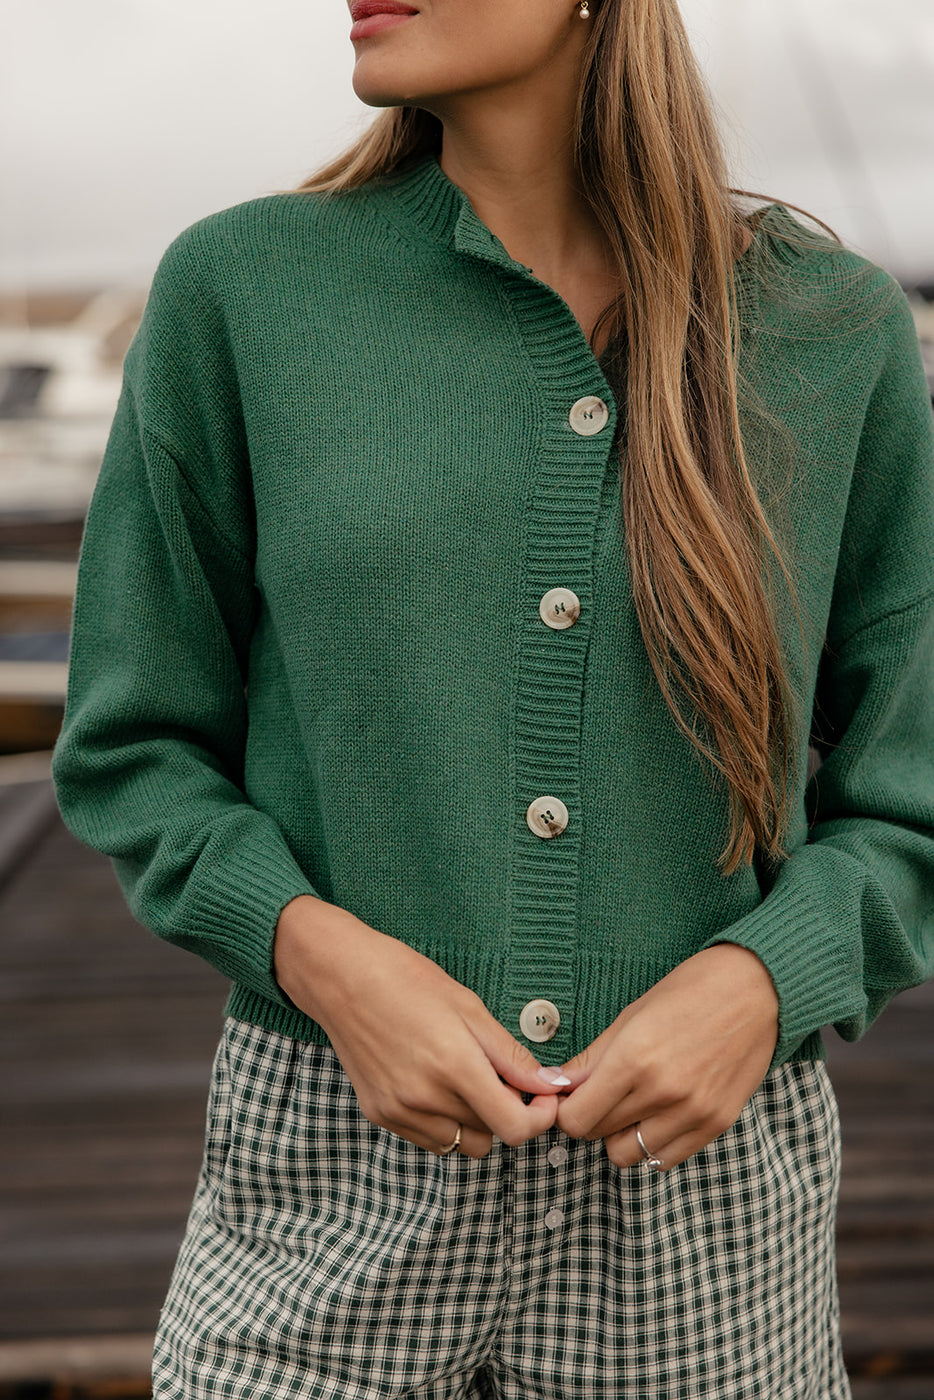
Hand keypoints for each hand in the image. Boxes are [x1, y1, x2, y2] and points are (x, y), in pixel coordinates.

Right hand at [274, 896, 563, 1158]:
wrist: (340, 977)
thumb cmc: (406, 979)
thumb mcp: (468, 1006)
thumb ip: (510, 1055)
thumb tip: (550, 1086)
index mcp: (454, 1065)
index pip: (514, 1128)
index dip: (540, 1117)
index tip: (543, 1096)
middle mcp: (425, 1097)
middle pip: (490, 1136)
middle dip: (506, 1112)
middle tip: (500, 1076)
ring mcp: (399, 1110)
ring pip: (460, 1144)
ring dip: (474, 1121)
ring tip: (464, 1078)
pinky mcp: (380, 1114)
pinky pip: (430, 1139)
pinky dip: (443, 1121)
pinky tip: (435, 1083)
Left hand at [555, 944, 778, 1170]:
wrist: (756, 990)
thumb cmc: (691, 992)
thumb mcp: (631, 1015)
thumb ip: (592, 1058)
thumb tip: (555, 1084)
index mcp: (634, 1059)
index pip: (577, 1118)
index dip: (566, 1110)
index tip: (571, 1096)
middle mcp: (663, 1092)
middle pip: (598, 1135)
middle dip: (590, 1117)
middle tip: (599, 1094)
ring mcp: (692, 1113)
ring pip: (628, 1155)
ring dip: (619, 1135)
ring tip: (630, 1104)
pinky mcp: (715, 1125)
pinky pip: (665, 1158)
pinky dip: (651, 1142)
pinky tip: (656, 1114)